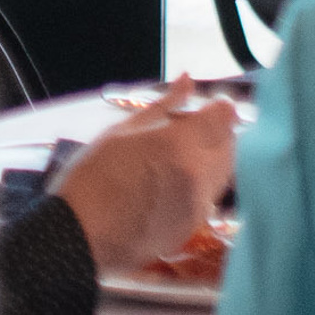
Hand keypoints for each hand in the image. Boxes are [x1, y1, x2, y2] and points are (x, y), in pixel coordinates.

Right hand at [51, 77, 239, 271]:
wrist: (83, 233)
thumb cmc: (93, 176)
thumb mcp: (121, 132)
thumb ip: (162, 107)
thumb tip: (186, 81)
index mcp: (178, 146)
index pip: (223, 119)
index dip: (221, 108)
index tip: (213, 105)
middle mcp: (197, 176)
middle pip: (230, 146)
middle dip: (217, 134)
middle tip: (190, 129)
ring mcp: (199, 205)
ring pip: (223, 173)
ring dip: (211, 159)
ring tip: (177, 157)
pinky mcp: (194, 227)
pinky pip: (209, 198)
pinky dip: (200, 184)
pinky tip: (169, 184)